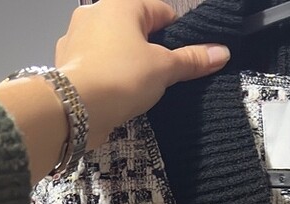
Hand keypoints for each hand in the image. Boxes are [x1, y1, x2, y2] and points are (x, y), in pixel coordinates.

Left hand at [56, 0, 229, 150]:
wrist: (75, 108)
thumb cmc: (122, 78)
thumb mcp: (164, 69)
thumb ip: (192, 60)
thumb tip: (223, 52)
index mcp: (121, 4)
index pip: (160, 12)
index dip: (177, 34)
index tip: (184, 58)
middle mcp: (95, 12)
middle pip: (134, 27)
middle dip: (149, 48)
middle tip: (164, 75)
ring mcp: (75, 35)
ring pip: (112, 44)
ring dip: (126, 60)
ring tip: (139, 86)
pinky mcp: (66, 61)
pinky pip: (94, 62)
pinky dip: (106, 73)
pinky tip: (115, 91)